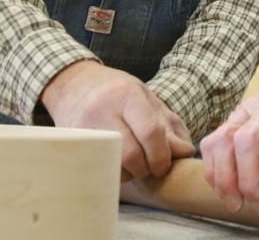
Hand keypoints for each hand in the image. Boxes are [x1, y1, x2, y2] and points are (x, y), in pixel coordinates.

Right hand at [40, 60, 195, 181]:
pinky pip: (96, 167)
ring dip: (128, 174)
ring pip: (112, 165)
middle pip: (131, 154)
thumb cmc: (117, 92)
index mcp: (127, 95)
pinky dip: (111, 173)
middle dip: (146, 168)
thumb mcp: (146, 99)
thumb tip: (186, 152)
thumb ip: (169, 125)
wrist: (74, 84)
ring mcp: (84, 127)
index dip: (161, 155)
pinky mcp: (72, 142)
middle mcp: (103, 109)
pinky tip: (116, 165)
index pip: (150, 132)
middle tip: (149, 168)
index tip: (164, 165)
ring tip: (133, 166)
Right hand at [200, 87, 258, 212]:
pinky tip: (224, 188)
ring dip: (225, 178)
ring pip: (224, 140)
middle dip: (247, 181)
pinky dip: (213, 168)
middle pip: (247, 140)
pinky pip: (213, 141)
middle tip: (257, 207)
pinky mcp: (232, 117)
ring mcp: (248, 107)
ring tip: (235, 203)